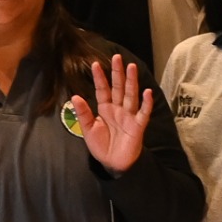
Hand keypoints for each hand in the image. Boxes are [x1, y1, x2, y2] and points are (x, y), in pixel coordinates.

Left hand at [68, 55, 152, 171]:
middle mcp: (118, 109)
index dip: (99, 78)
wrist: (113, 163)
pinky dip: (146, 103)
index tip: (94, 64)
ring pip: (130, 95)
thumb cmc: (101, 146)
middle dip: (117, 73)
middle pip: (118, 88)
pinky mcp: (138, 126)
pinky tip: (147, 92)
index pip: (102, 90)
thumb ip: (83, 113)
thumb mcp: (88, 130)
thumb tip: (75, 96)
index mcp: (105, 109)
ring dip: (132, 82)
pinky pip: (143, 113)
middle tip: (117, 57)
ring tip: (132, 67)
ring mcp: (129, 116)